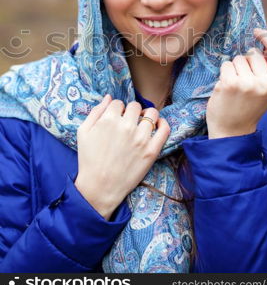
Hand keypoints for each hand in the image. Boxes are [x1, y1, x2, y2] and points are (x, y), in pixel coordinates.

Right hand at [74, 97, 169, 219]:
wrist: (99, 187)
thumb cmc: (89, 160)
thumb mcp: (83, 132)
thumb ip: (96, 111)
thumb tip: (109, 97)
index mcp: (109, 120)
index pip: (118, 103)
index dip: (117, 110)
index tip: (116, 119)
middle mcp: (126, 126)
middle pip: (135, 106)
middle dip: (131, 112)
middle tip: (128, 123)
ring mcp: (141, 138)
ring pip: (152, 113)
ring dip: (147, 116)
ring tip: (142, 124)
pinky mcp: (152, 151)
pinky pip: (165, 129)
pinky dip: (163, 123)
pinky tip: (157, 125)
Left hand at [206, 26, 266, 138]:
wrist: (233, 131)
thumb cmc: (249, 104)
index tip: (257, 31)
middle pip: (252, 53)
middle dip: (246, 63)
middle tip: (245, 85)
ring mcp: (249, 83)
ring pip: (238, 59)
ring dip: (234, 69)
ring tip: (236, 88)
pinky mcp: (230, 83)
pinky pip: (226, 65)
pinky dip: (224, 74)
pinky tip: (226, 89)